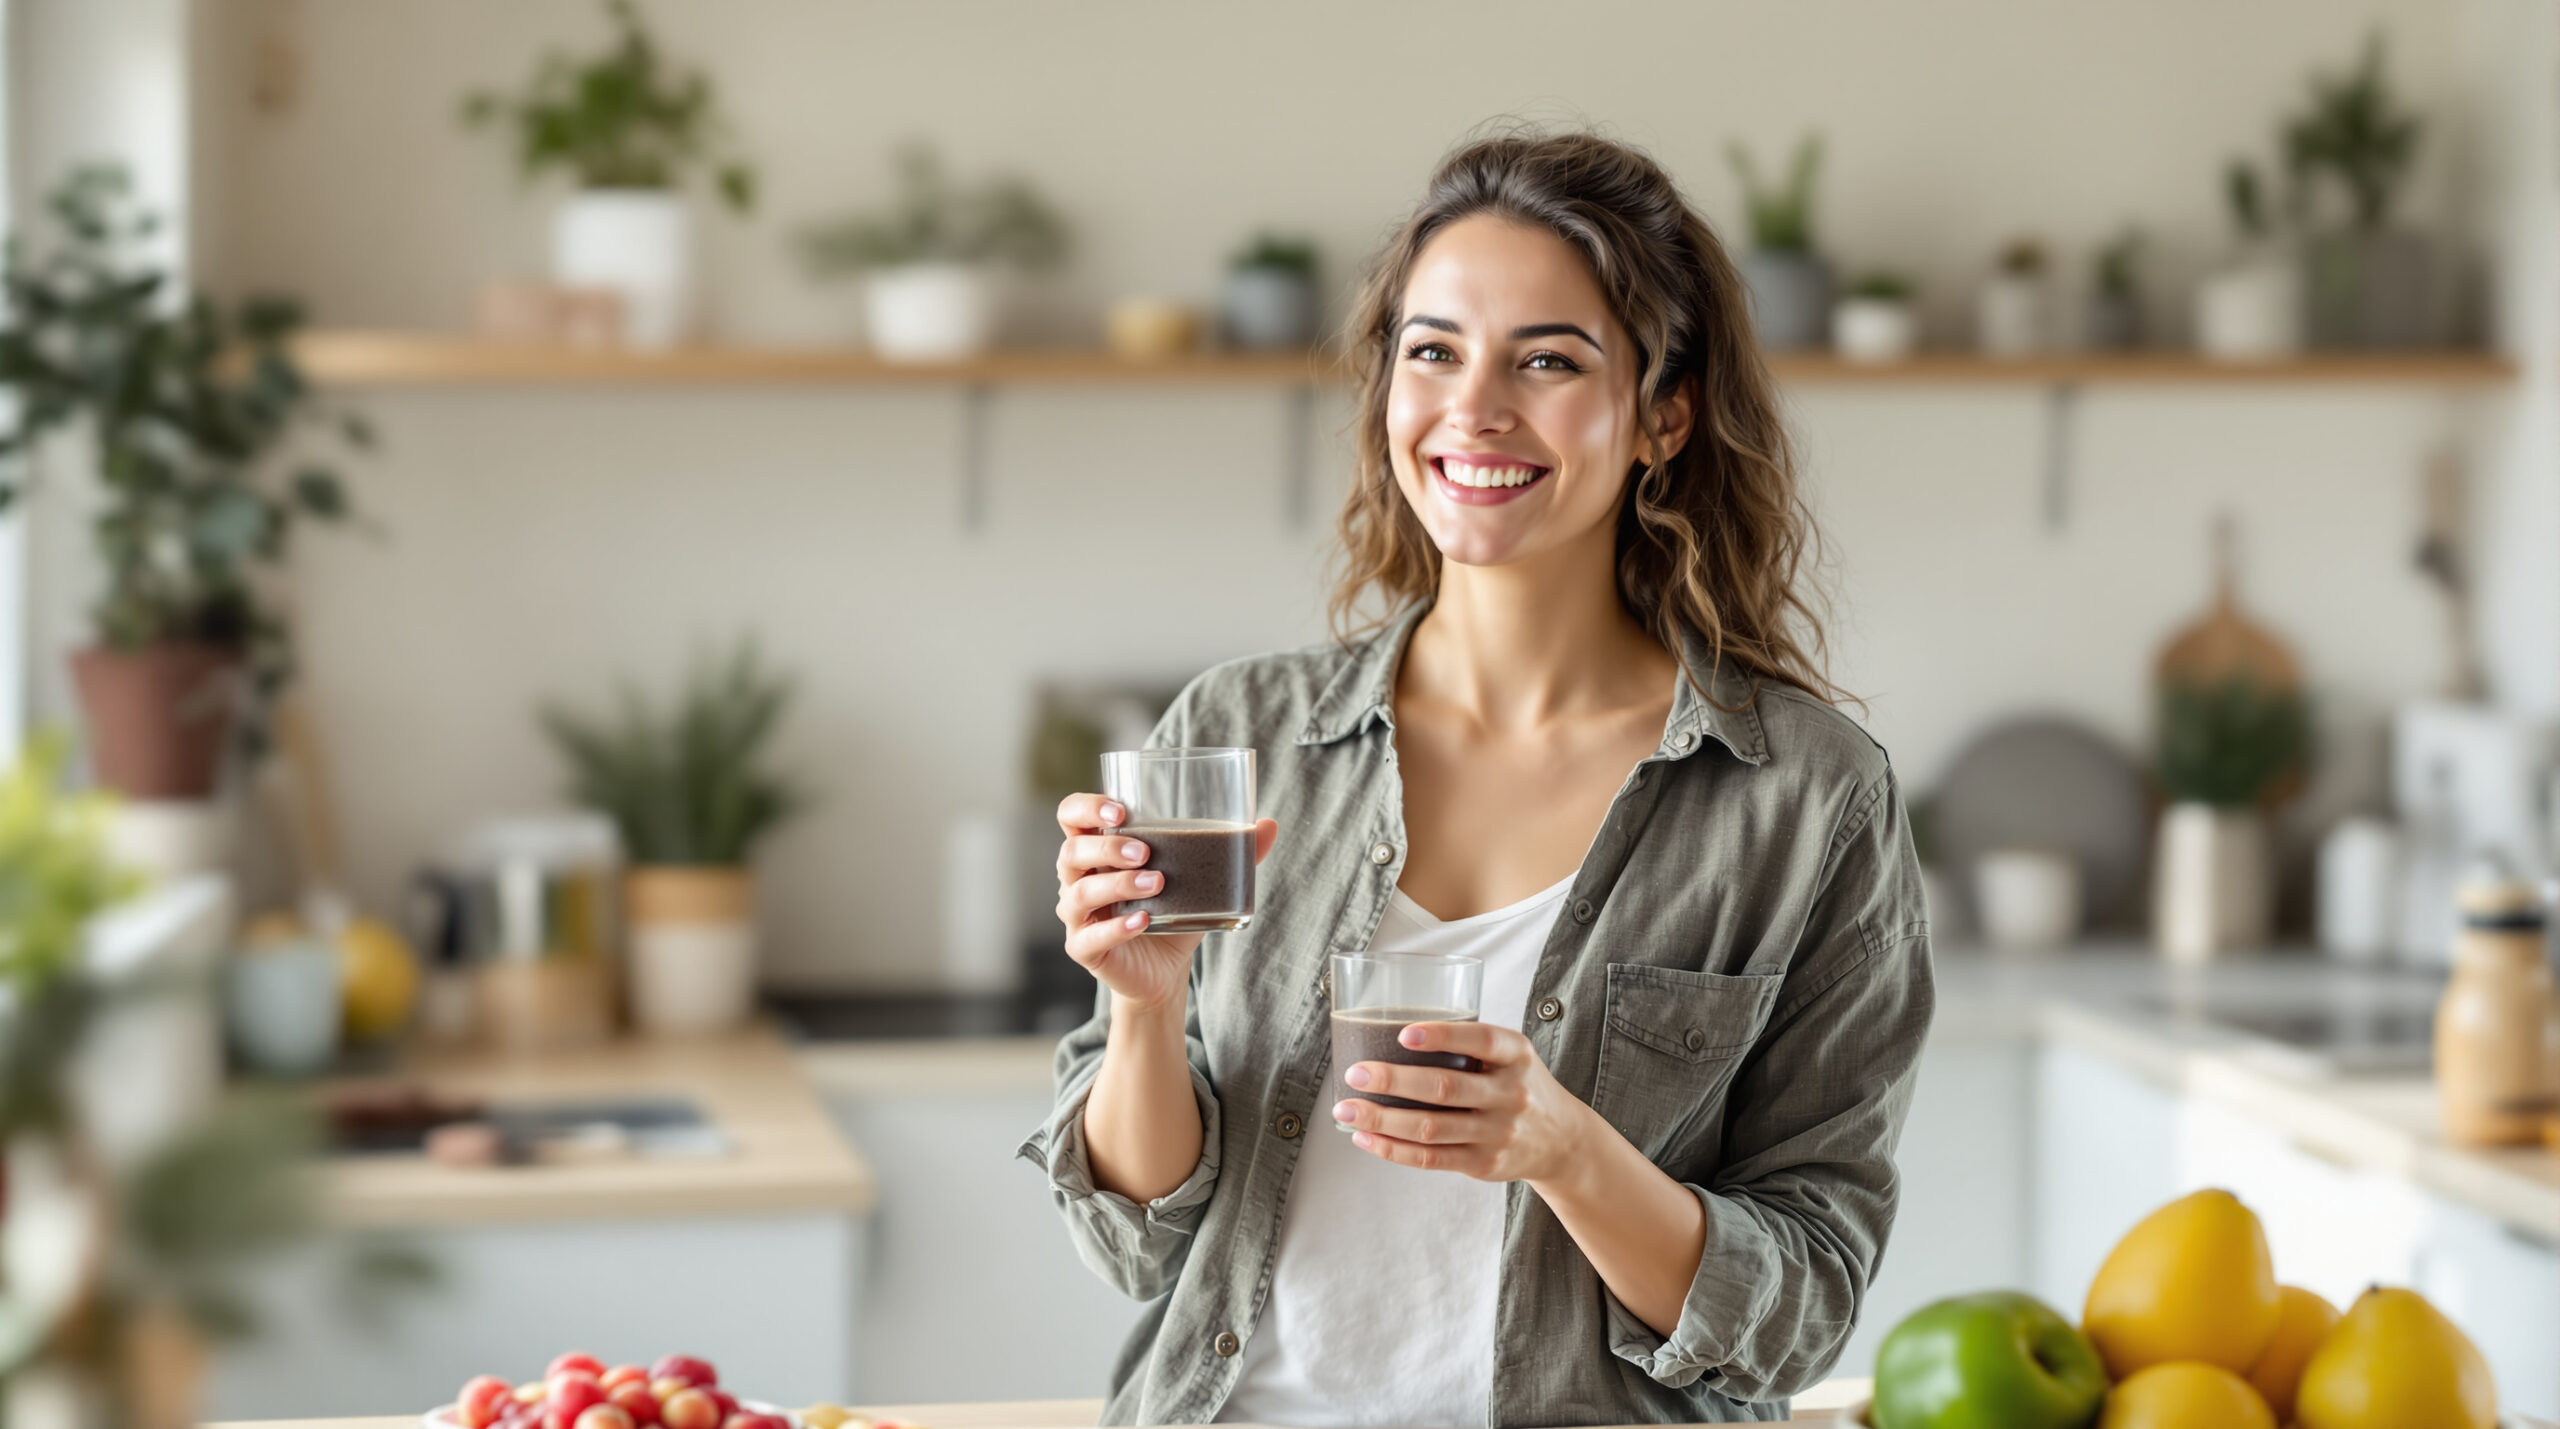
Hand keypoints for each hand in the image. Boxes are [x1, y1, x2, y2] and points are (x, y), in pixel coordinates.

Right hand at [1054, 792, 1278, 1011]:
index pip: (1072, 816)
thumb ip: (1230, 852)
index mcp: (1097, 851)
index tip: (1121, 810)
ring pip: (1078, 893)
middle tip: (1145, 852)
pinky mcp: (1085, 948)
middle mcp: (1078, 879)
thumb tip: (1270, 824)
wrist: (1165, 972)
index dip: (1087, 807)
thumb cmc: (1173, 913)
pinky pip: (1089, 937)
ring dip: (1117, 884)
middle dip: (1107, 847)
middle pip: (1071, 851)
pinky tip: (1142, 921)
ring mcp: (1077, 916)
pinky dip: (1116, 927)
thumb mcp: (1200, 880)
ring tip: (1156, 883)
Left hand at [1331, 1020, 1597, 1183]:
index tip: (1403, 1033)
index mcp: (1516, 1055)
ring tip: (1345, 1109)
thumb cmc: (1517, 1084)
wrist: (1562, 1140)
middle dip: (1393, 1081)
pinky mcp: (1483, 1164)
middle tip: (1355, 1073)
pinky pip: (1430, 1158)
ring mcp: (1497, 1133)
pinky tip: (1365, 1137)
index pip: (1481, 1040)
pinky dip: (1393, 1149)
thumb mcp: (1511, 1056)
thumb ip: (1468, 1045)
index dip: (1442, 1036)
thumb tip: (1388, 1033)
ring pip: (1430, 1128)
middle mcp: (1510, 1094)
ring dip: (1382, 1119)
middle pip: (1445, 1088)